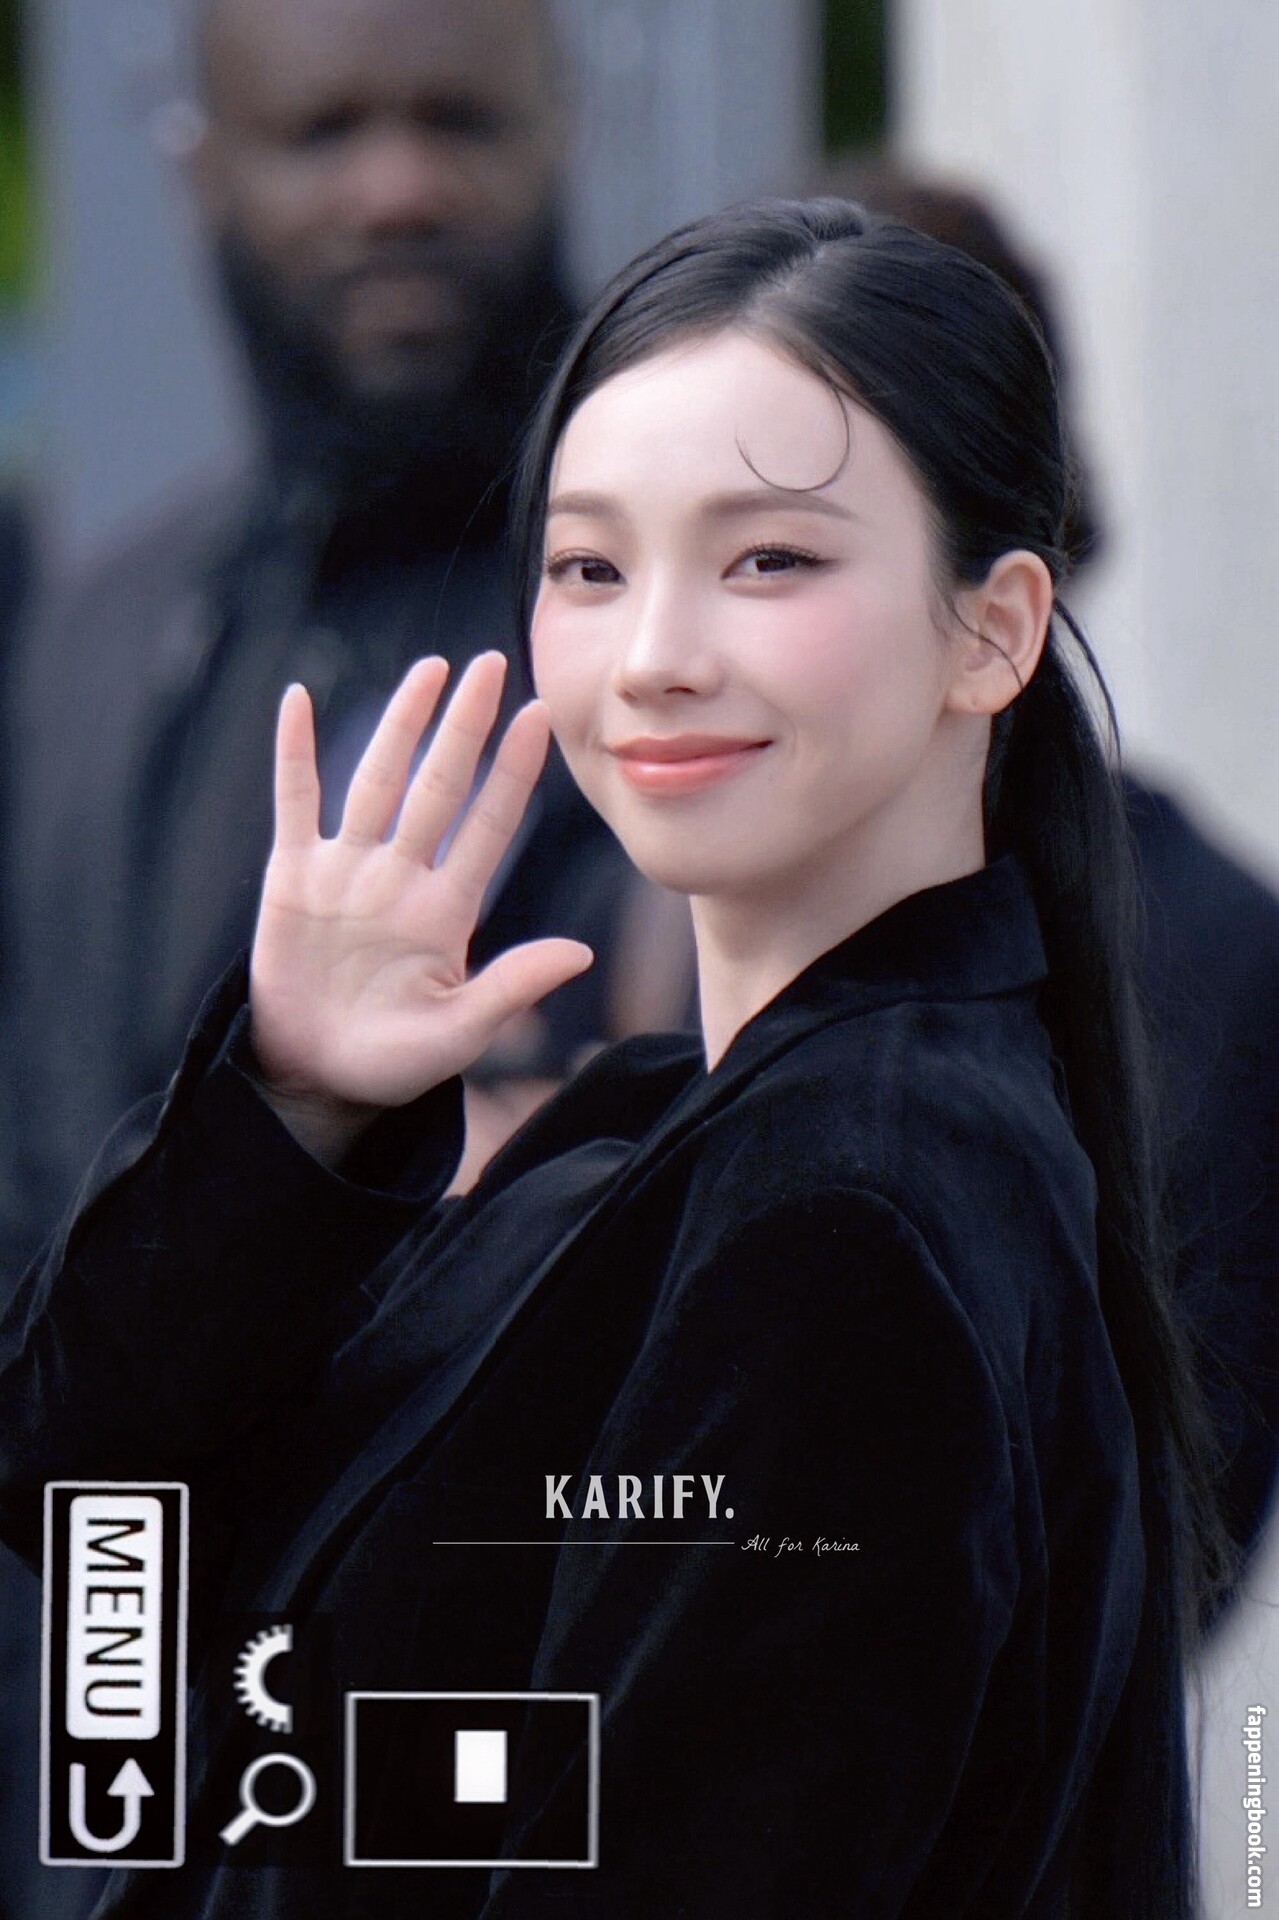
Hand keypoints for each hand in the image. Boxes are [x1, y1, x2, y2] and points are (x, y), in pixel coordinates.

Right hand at [247, 652, 592, 1162]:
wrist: (317, 1081)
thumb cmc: (393, 1062)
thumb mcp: (459, 1033)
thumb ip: (512, 987)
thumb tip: (582, 951)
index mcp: (447, 911)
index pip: (488, 826)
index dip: (511, 773)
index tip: (537, 718)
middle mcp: (401, 878)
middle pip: (438, 786)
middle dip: (465, 727)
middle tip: (492, 663)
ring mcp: (347, 873)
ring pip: (376, 781)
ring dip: (401, 724)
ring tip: (430, 670)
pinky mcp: (293, 879)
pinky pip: (295, 804)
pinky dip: (293, 754)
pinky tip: (297, 701)